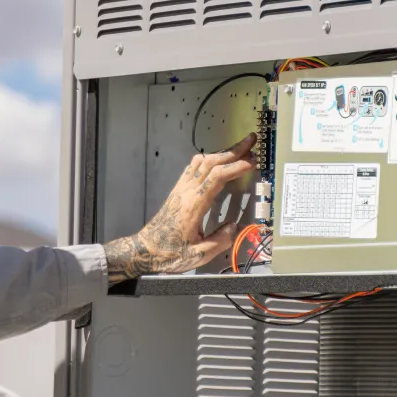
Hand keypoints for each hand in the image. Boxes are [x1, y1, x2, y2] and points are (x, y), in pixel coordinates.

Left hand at [103, 134, 256, 282]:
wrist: (145, 250)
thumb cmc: (170, 254)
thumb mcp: (198, 255)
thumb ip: (220, 241)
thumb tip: (235, 227)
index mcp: (194, 205)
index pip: (216, 177)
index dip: (235, 166)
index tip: (252, 162)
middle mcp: (186, 191)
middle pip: (210, 162)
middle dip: (232, 151)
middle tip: (250, 142)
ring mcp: (180, 189)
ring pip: (200, 162)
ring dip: (220, 153)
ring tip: (238, 150)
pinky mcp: (176, 190)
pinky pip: (191, 168)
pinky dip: (208, 160)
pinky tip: (217, 162)